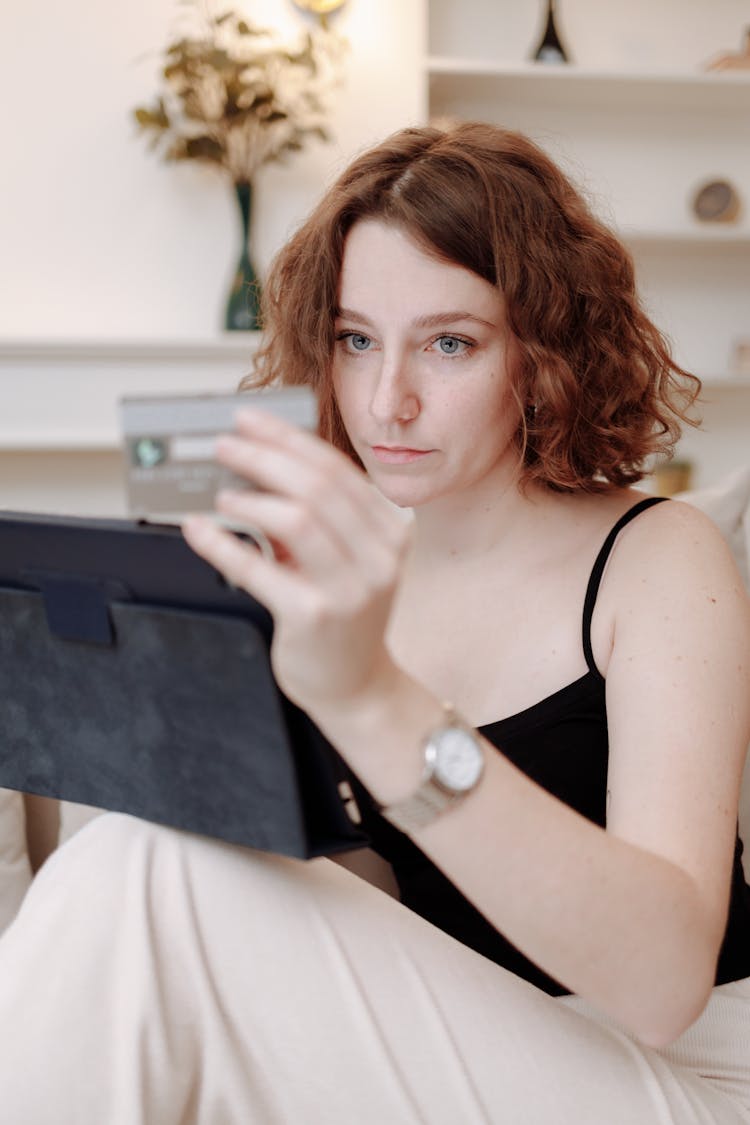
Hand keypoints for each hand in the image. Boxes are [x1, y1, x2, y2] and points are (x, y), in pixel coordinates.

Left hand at [181, 407, 410, 718]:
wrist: (356, 685)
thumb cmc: (343, 616)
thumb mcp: (343, 559)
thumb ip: (313, 517)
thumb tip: (254, 469)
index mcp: (388, 532)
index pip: (335, 470)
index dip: (287, 439)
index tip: (249, 421)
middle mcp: (378, 556)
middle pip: (316, 486)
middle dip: (263, 458)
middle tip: (224, 447)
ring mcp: (350, 588)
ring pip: (297, 519)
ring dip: (250, 499)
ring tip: (222, 495)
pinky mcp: (314, 616)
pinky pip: (260, 569)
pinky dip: (223, 544)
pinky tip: (199, 531)